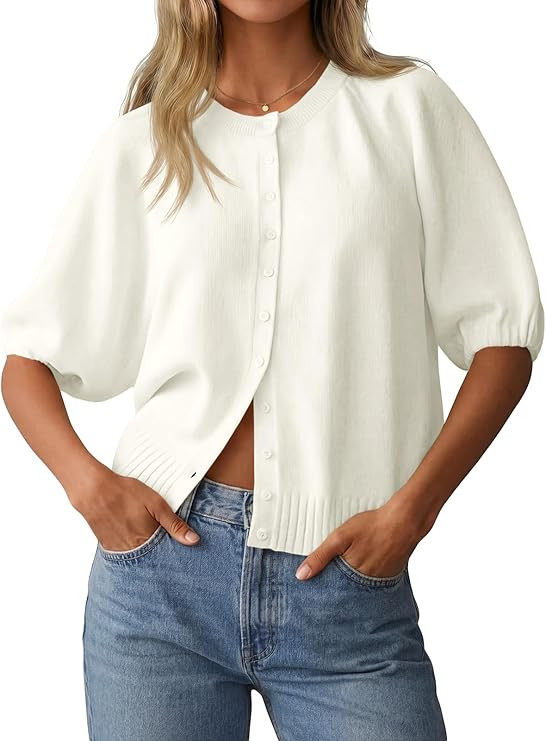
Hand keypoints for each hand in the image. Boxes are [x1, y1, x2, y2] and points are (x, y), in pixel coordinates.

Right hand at [69, 466, 199, 550]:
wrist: (93, 491)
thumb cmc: (124, 493)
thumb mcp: (156, 504)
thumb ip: (175, 524)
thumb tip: (194, 541)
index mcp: (149, 540)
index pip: (167, 554)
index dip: (174, 549)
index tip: (180, 549)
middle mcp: (135, 550)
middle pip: (153, 558)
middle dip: (160, 553)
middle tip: (160, 540)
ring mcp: (120, 550)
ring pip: (139, 557)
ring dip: (145, 551)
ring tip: (144, 535)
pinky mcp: (108, 547)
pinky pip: (124, 554)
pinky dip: (131, 548)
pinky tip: (132, 536)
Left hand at [294, 488, 425, 580]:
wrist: (404, 522)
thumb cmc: (372, 526)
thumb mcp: (339, 538)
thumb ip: (320, 556)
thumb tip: (301, 575)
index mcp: (350, 574)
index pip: (331, 589)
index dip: (322, 587)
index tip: (312, 589)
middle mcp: (365, 582)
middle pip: (345, 589)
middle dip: (336, 586)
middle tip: (329, 581)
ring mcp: (379, 580)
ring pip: (359, 586)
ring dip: (352, 582)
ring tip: (347, 571)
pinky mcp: (389, 575)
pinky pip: (374, 582)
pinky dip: (366, 577)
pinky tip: (364, 565)